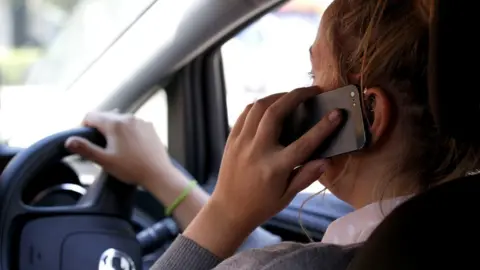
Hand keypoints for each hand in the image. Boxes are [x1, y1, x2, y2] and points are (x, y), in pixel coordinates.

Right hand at [65, 112, 172, 185]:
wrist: (158, 173)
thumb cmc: (131, 168)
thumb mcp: (105, 161)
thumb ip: (85, 149)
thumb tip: (69, 141)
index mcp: (114, 123)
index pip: (91, 115)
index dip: (84, 125)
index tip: (86, 138)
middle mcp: (128, 117)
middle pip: (106, 116)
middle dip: (99, 128)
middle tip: (99, 145)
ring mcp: (141, 121)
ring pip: (120, 120)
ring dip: (114, 129)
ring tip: (115, 147)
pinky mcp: (150, 127)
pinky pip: (133, 125)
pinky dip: (127, 131)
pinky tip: (129, 146)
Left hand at [184, 86, 341, 256]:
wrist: (227, 210)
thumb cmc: (260, 206)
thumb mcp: (287, 196)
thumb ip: (306, 176)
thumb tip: (325, 160)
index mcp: (274, 168)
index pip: (304, 143)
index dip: (324, 127)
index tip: (337, 113)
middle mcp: (257, 151)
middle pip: (276, 112)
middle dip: (296, 95)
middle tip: (312, 90)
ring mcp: (241, 143)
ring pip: (258, 107)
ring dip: (277, 96)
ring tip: (291, 96)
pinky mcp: (231, 140)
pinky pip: (245, 113)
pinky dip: (260, 105)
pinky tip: (270, 106)